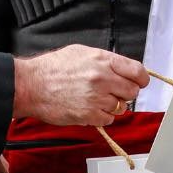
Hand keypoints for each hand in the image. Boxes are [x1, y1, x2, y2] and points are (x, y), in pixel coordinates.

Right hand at [11, 44, 148, 125]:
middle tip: (114, 91)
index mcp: (103, 60)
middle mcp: (102, 79)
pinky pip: (109, 119)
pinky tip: (90, 108)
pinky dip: (103, 116)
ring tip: (96, 99)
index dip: (141, 78)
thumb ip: (105, 60)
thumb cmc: (53, 68)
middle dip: (126, 92)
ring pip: (122, 107)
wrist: (32, 85)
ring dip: (113, 105)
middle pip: (133, 91)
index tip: (140, 82)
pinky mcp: (89, 115)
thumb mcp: (81, 52)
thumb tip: (122, 68)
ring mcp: (97, 98)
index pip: (137, 71)